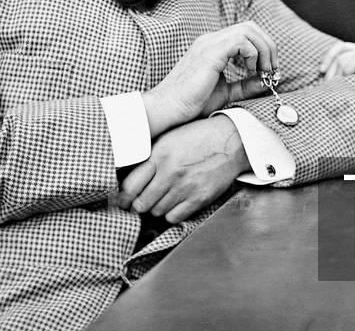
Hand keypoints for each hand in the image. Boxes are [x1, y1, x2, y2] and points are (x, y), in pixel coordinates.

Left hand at [117, 117, 247, 223]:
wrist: (231, 141)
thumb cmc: (199, 136)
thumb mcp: (169, 138)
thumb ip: (149, 155)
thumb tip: (128, 173)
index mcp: (159, 155)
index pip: (130, 185)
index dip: (123, 196)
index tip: (124, 198)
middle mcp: (170, 173)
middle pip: (141, 203)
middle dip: (139, 204)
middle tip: (141, 201)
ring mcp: (185, 187)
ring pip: (157, 211)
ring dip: (156, 207)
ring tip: (162, 198)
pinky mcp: (199, 198)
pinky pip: (174, 217)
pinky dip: (171, 214)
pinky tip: (175, 203)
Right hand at [145, 21, 277, 134]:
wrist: (169, 108)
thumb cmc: (192, 103)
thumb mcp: (226, 93)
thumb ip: (245, 85)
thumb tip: (266, 80)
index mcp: (213, 46)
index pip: (245, 33)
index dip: (263, 48)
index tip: (268, 71)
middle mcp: (211, 39)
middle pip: (250, 26)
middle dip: (267, 45)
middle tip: (271, 69)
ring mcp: (210, 42)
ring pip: (248, 29)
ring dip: (263, 49)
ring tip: (263, 71)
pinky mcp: (211, 51)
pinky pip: (241, 40)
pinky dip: (253, 54)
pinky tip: (250, 71)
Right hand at [319, 40, 354, 97]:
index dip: (349, 67)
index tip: (345, 85)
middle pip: (346, 55)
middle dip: (336, 73)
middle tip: (332, 93)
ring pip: (341, 50)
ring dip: (329, 65)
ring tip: (325, 85)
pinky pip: (340, 48)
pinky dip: (329, 56)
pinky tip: (322, 70)